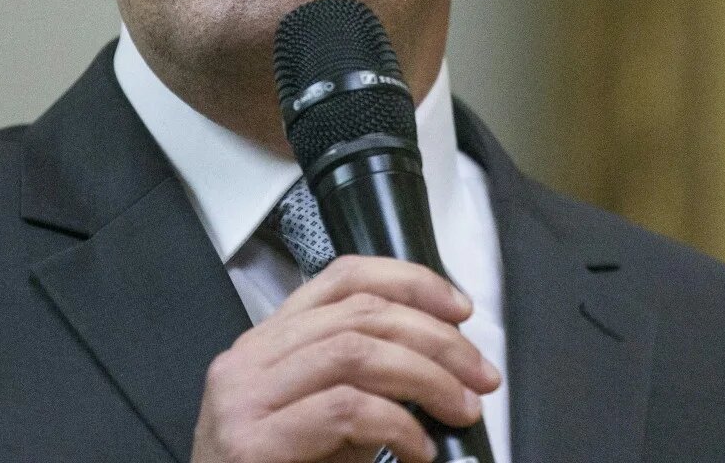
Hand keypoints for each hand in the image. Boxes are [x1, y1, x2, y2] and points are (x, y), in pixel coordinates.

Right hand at [190, 255, 502, 462]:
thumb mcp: (326, 420)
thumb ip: (366, 382)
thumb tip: (446, 365)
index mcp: (266, 342)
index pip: (342, 278)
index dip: (410, 281)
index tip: (461, 310)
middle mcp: (248, 359)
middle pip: (360, 313)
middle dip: (437, 340)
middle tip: (481, 376)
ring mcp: (243, 399)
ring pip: (356, 351)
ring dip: (426, 377)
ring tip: (461, 409)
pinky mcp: (251, 444)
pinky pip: (344, 410)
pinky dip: (397, 425)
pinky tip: (419, 449)